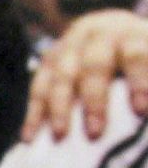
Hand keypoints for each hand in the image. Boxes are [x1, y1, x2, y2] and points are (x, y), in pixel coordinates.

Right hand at [24, 9, 147, 141]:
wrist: (112, 30)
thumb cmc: (136, 57)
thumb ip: (146, 83)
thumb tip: (141, 113)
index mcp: (131, 35)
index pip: (135, 55)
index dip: (138, 82)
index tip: (140, 111)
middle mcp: (97, 35)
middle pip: (93, 66)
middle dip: (93, 101)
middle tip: (94, 133)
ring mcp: (68, 46)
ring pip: (61, 77)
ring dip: (59, 109)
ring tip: (60, 136)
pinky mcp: (47, 61)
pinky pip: (37, 88)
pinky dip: (34, 114)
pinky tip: (30, 137)